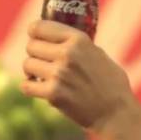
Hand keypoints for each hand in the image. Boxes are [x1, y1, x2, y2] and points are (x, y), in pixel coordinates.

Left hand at [20, 19, 138, 133]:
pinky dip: (30, 87)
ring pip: (27, 64)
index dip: (34, 31)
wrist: (115, 112)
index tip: (35, 36)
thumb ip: (79, 46)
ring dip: (32, 71)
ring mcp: (59, 74)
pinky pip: (26, 85)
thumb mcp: (99, 54)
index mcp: (79, 40)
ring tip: (42, 75)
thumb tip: (59, 39)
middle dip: (35, 53)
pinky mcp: (53, 94)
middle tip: (43, 60)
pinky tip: (40, 88)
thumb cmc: (111, 83)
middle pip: (31, 46)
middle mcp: (67, 53)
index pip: (40, 27)